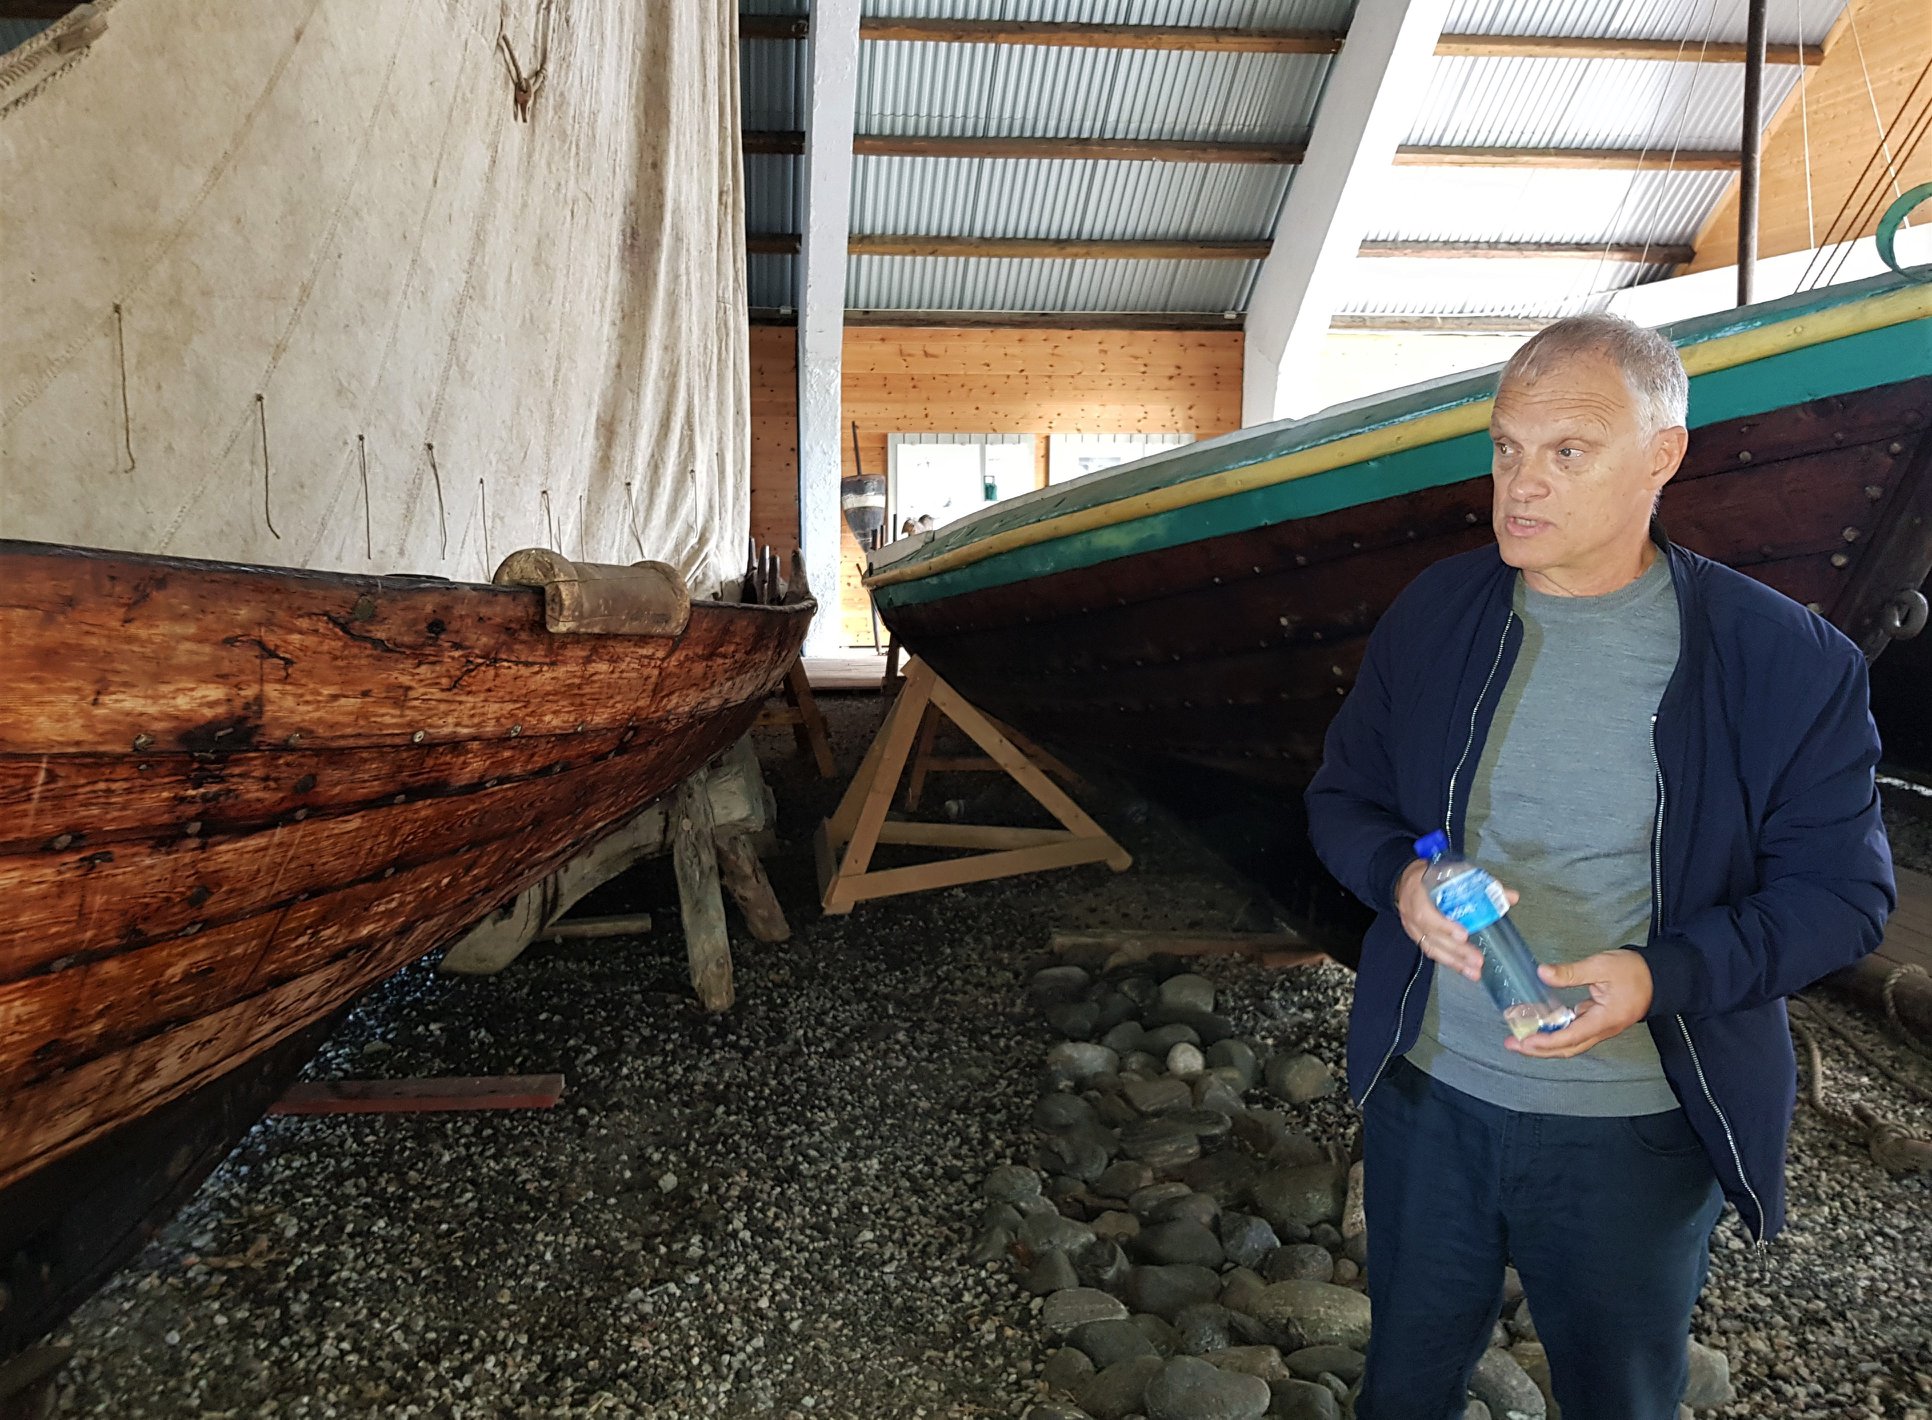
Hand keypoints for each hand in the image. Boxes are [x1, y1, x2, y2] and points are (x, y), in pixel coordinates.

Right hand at [1395, 860, 1515, 983]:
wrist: (1403, 881)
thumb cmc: (1429, 875)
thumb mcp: (1450, 872)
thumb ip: (1480, 885)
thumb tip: (1511, 897)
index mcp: (1417, 893)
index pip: (1426, 914)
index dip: (1444, 926)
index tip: (1463, 935)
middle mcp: (1412, 914)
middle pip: (1433, 936)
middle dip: (1456, 950)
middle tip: (1477, 960)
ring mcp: (1413, 928)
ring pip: (1432, 948)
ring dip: (1454, 962)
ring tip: (1474, 972)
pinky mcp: (1417, 937)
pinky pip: (1432, 951)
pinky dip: (1449, 961)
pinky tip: (1464, 969)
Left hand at [1506, 949, 1653, 1057]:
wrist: (1661, 978)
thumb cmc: (1634, 971)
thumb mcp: (1601, 966)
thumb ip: (1570, 973)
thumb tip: (1542, 973)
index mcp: (1604, 1020)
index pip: (1570, 1037)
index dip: (1546, 1042)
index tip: (1525, 1041)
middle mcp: (1602, 1030)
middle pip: (1568, 1048)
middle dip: (1539, 1050)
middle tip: (1512, 1044)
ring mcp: (1601, 1028)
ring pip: (1571, 1043)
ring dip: (1546, 1044)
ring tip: (1521, 1039)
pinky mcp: (1599, 1022)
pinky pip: (1575, 1033)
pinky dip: (1556, 1033)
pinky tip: (1541, 1026)